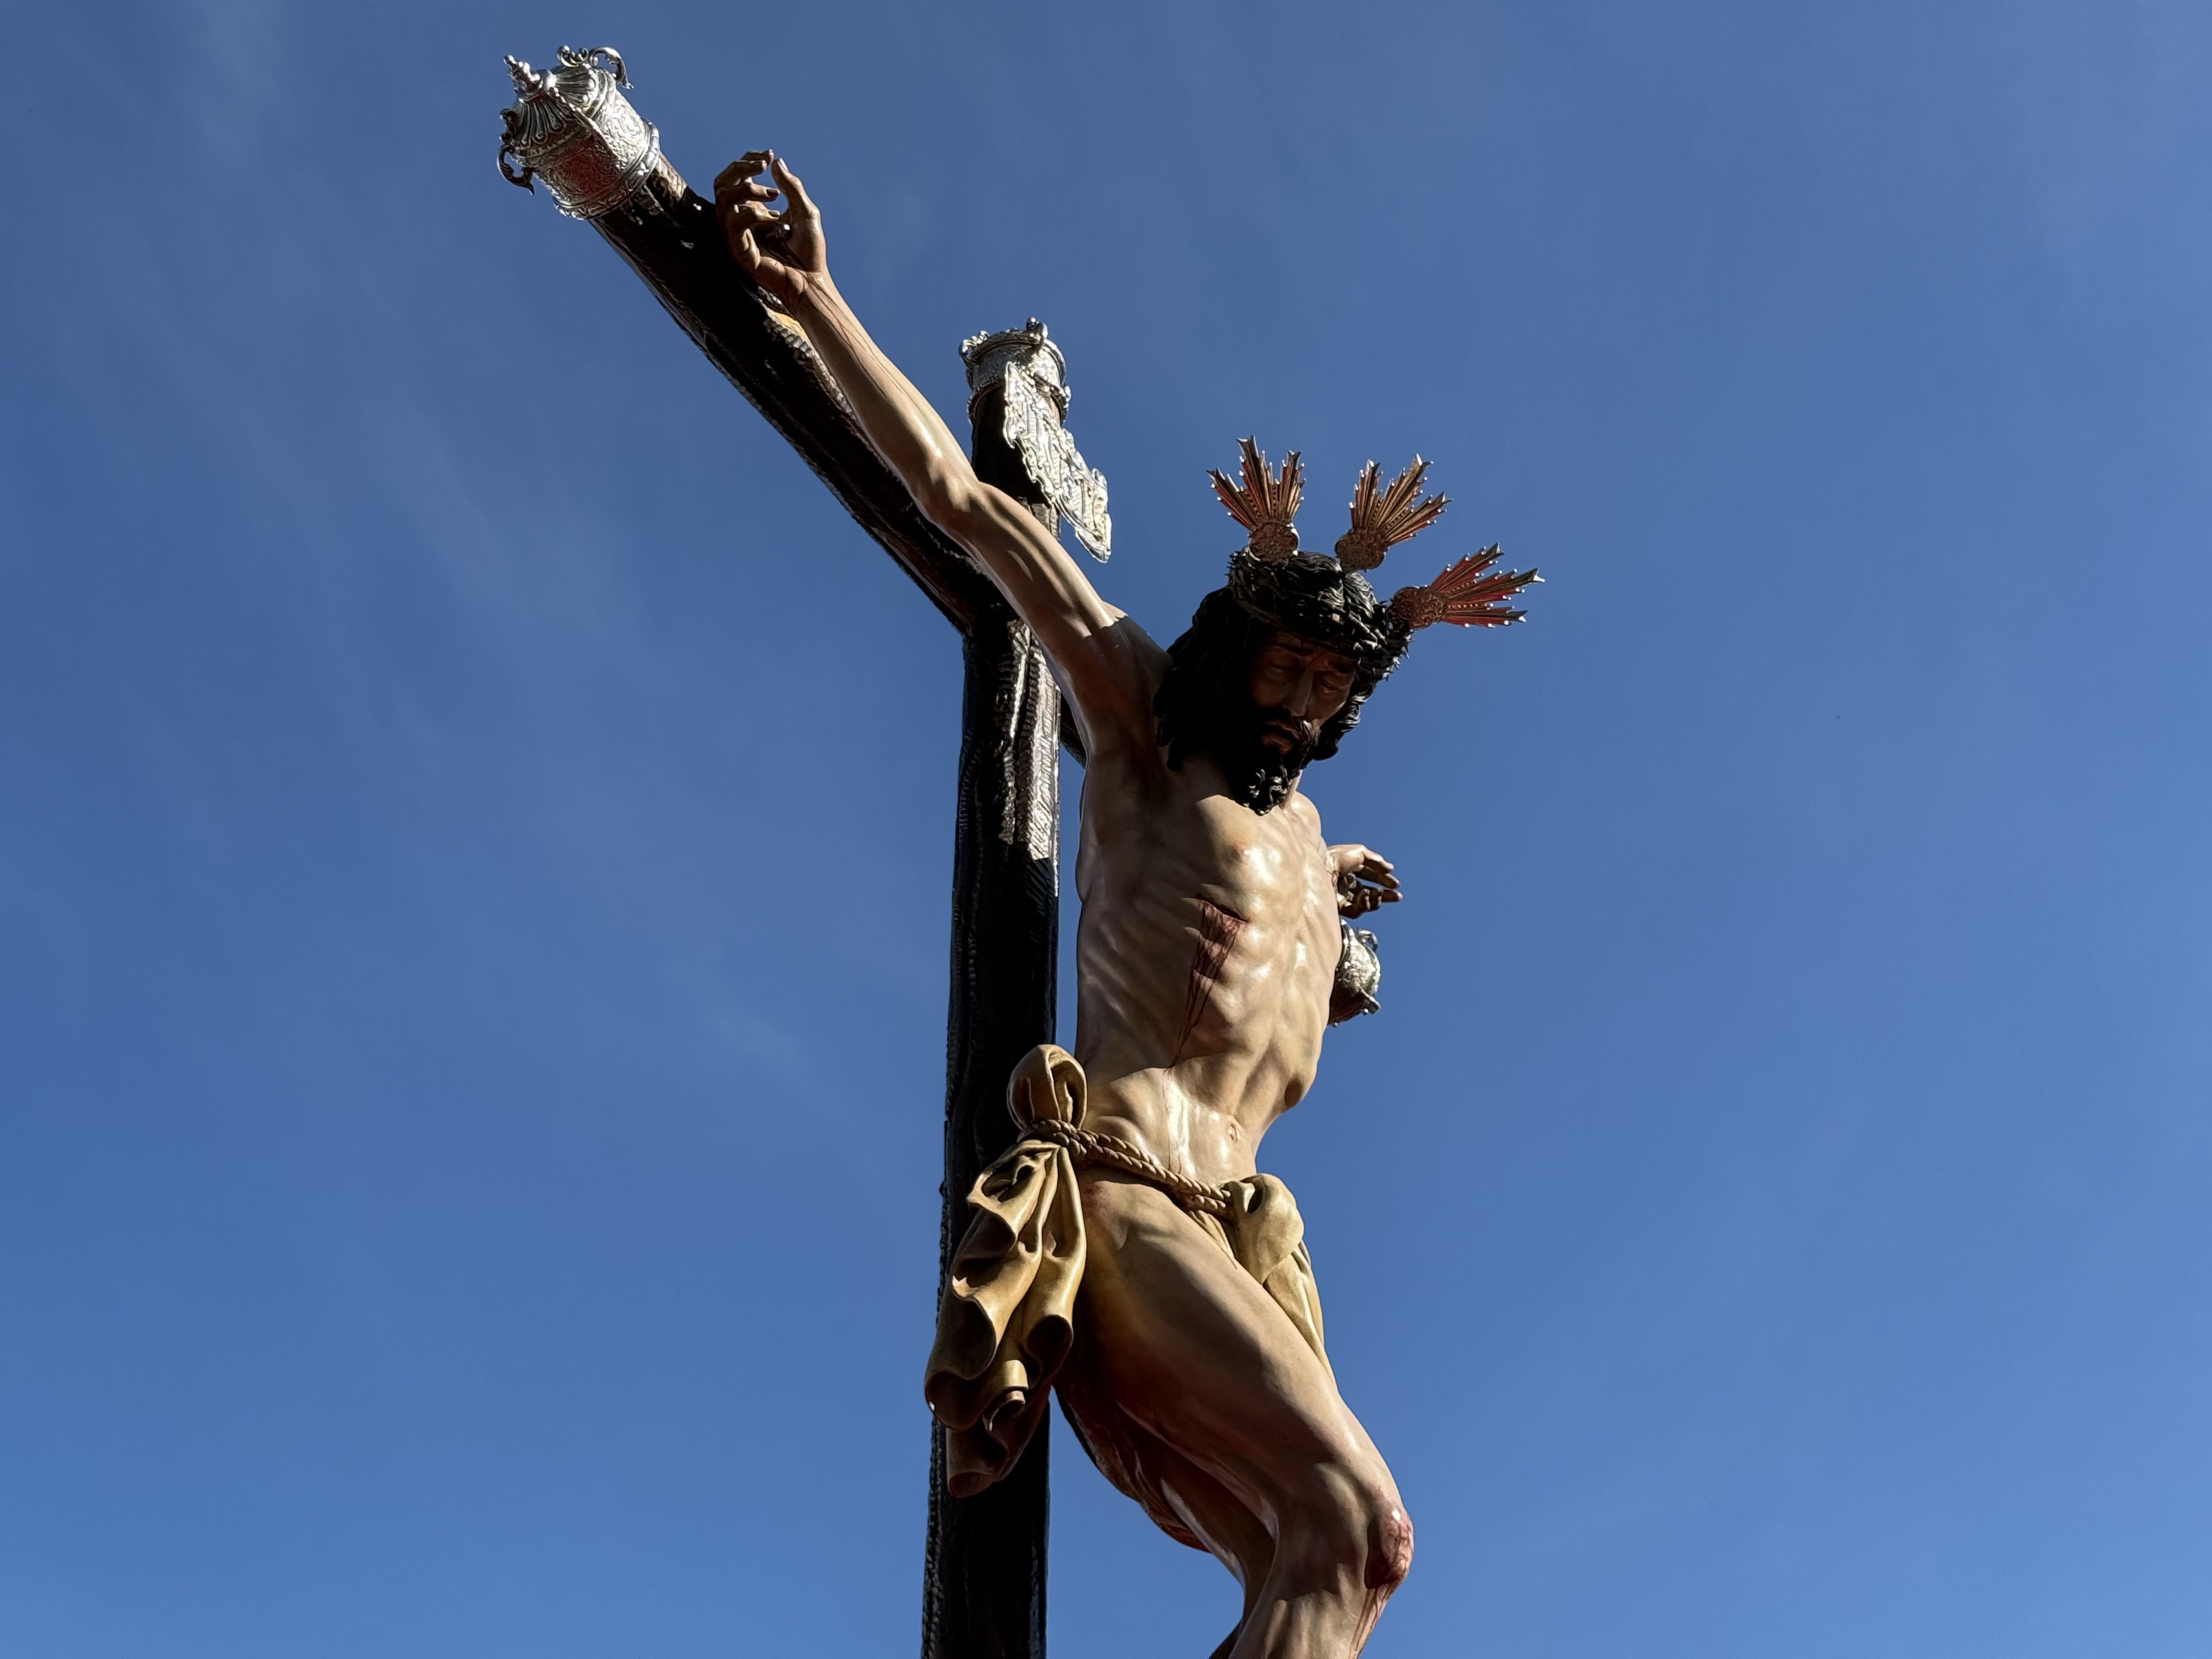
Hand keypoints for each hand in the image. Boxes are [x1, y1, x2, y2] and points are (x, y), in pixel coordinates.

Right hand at [713, 150, 827, 307]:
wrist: (811, 282)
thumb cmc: (808, 251)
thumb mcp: (806, 211)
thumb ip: (791, 186)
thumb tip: (776, 162)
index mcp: (752, 209)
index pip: (737, 177)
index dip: (748, 161)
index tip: (769, 155)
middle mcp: (740, 220)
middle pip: (721, 183)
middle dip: (740, 167)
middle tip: (763, 165)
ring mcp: (737, 236)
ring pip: (723, 199)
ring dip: (748, 189)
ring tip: (775, 196)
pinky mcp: (738, 251)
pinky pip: (735, 223)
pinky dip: (756, 215)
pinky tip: (776, 221)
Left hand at [1329, 844, 1400, 917]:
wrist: (1322, 866)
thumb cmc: (1336, 857)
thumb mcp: (1360, 853)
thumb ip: (1377, 861)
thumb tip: (1391, 869)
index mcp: (1348, 869)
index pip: (1369, 877)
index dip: (1383, 880)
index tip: (1395, 884)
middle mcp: (1344, 884)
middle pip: (1368, 893)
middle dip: (1384, 895)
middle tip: (1397, 896)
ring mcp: (1341, 896)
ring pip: (1364, 904)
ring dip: (1376, 900)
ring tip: (1380, 892)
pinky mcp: (1337, 907)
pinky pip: (1355, 911)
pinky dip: (1364, 904)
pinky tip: (1367, 895)